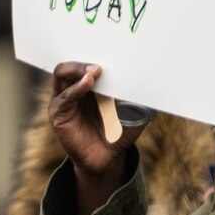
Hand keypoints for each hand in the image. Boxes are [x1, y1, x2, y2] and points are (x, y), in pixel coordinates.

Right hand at [49, 62, 149, 214]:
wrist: (107, 160)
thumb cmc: (118, 134)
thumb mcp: (131, 112)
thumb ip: (138, 97)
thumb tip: (156, 80)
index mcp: (89, 85)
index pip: (87, 63)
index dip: (97, 57)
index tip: (113, 54)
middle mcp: (73, 88)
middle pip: (72, 65)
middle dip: (85, 61)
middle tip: (101, 62)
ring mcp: (64, 99)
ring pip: (63, 74)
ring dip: (78, 70)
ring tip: (94, 71)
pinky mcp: (58, 113)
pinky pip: (64, 97)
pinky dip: (76, 88)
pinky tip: (88, 83)